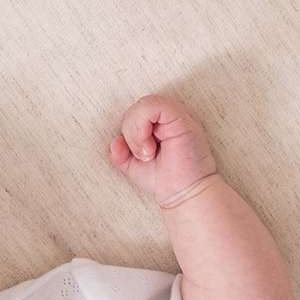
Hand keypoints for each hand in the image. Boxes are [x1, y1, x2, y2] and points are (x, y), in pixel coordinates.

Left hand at [107, 93, 220, 207]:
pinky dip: (142, 125)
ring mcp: (176, 115)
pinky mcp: (181, 116)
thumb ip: (120, 154)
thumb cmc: (166, 181)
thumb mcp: (134, 167)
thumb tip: (115, 143)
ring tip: (148, 153)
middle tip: (144, 156)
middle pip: (136, 108)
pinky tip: (150, 147)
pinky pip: (153, 105)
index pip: (134, 114)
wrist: (185, 195)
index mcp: (158, 124)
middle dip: (131, 133)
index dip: (129, 132)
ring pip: (143, 104)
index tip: (139, 156)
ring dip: (136, 131)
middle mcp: (168, 117)